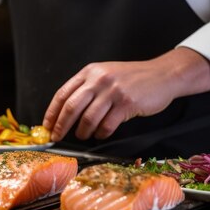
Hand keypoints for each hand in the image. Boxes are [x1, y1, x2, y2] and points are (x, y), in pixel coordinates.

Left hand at [42, 48, 209, 141]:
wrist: (163, 75)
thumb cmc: (132, 78)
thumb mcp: (105, 75)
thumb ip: (87, 88)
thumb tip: (65, 113)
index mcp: (89, 72)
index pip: (62, 94)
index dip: (52, 112)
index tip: (47, 126)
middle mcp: (99, 79)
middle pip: (71, 107)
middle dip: (61, 126)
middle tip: (57, 137)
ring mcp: (113, 91)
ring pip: (88, 119)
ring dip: (83, 132)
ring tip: (84, 135)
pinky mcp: (127, 103)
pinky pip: (107, 125)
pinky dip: (101, 133)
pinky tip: (102, 133)